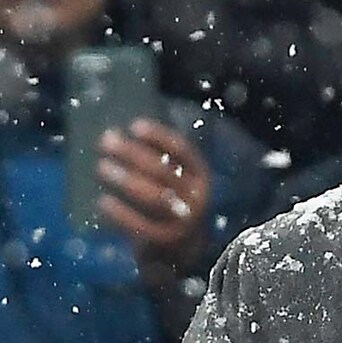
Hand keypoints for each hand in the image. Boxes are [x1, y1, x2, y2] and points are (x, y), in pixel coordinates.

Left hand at [97, 119, 210, 272]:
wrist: (183, 255)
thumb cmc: (172, 209)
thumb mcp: (176, 185)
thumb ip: (159, 166)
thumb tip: (119, 138)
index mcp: (200, 177)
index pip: (183, 151)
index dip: (160, 137)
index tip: (134, 126)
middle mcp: (196, 196)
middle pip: (164, 171)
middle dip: (133, 154)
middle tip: (106, 142)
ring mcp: (183, 220)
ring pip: (154, 196)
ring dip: (126, 180)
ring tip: (101, 167)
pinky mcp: (166, 240)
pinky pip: (141, 224)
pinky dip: (121, 213)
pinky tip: (102, 202)